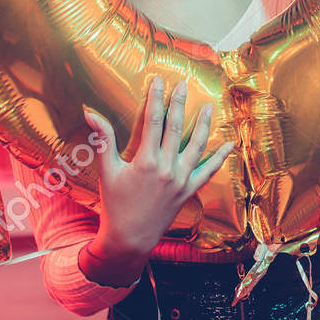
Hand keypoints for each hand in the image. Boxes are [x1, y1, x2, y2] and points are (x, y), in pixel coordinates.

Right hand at [79, 76, 233, 286]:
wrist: (130, 238)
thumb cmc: (115, 204)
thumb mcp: (107, 171)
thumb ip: (103, 139)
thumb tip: (90, 112)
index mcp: (145, 161)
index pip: (153, 121)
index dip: (156, 98)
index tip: (158, 80)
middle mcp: (166, 168)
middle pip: (176, 127)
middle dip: (179, 102)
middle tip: (183, 83)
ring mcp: (180, 180)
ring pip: (197, 146)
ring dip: (204, 124)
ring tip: (209, 106)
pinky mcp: (189, 191)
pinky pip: (209, 172)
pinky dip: (220, 158)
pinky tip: (229, 144)